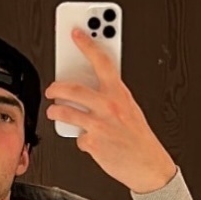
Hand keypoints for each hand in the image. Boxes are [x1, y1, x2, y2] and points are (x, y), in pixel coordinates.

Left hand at [44, 27, 176, 193]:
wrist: (148, 166)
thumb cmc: (139, 139)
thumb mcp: (130, 109)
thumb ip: (112, 96)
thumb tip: (93, 87)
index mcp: (120, 93)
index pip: (102, 61)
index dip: (87, 44)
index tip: (76, 34)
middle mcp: (109, 106)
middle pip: (74, 88)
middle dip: (57, 87)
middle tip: (52, 89)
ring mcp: (99, 124)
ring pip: (66, 112)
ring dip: (56, 111)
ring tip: (54, 111)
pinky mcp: (92, 143)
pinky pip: (78, 137)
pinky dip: (80, 139)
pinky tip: (87, 140)